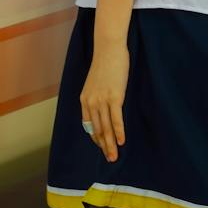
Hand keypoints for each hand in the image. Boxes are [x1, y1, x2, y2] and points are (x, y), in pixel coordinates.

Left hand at [80, 45, 128, 162]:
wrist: (109, 48)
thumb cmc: (105, 64)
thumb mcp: (96, 83)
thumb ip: (97, 97)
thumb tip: (105, 109)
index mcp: (85, 99)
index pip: (89, 125)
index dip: (95, 138)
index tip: (102, 147)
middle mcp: (91, 102)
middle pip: (97, 130)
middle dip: (103, 146)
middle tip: (110, 159)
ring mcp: (102, 100)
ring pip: (106, 128)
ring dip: (111, 144)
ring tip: (115, 156)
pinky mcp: (114, 97)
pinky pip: (116, 119)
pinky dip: (119, 132)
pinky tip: (122, 142)